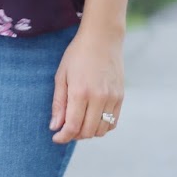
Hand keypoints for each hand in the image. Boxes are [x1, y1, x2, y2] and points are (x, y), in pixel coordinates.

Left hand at [49, 25, 124, 142]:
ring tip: (79, 122)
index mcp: (80, 92)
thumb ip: (58, 104)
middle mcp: (99, 97)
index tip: (56, 138)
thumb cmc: (77, 55)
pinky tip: (92, 118)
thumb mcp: (61, 76)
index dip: (63, 137)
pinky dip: (102, 126)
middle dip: (74, 135)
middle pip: (87, 132)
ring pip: (101, 130)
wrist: (103, 38)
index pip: (72, 126)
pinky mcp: (121, 97)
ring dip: (88, 132)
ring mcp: (112, 98)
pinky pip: (113, 122)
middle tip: (66, 129)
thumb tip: (55, 127)